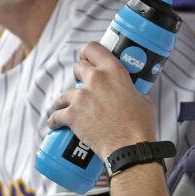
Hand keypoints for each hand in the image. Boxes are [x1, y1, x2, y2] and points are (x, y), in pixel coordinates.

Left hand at [46, 42, 158, 161]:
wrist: (130, 147)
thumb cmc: (140, 125)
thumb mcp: (142, 98)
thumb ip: (131, 90)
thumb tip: (129, 91)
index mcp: (114, 70)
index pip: (92, 48)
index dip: (87, 53)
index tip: (86, 60)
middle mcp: (96, 78)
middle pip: (77, 67)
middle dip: (78, 76)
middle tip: (81, 86)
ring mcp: (81, 96)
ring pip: (64, 93)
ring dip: (64, 100)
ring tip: (65, 108)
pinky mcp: (72, 115)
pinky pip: (55, 115)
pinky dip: (54, 120)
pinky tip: (53, 124)